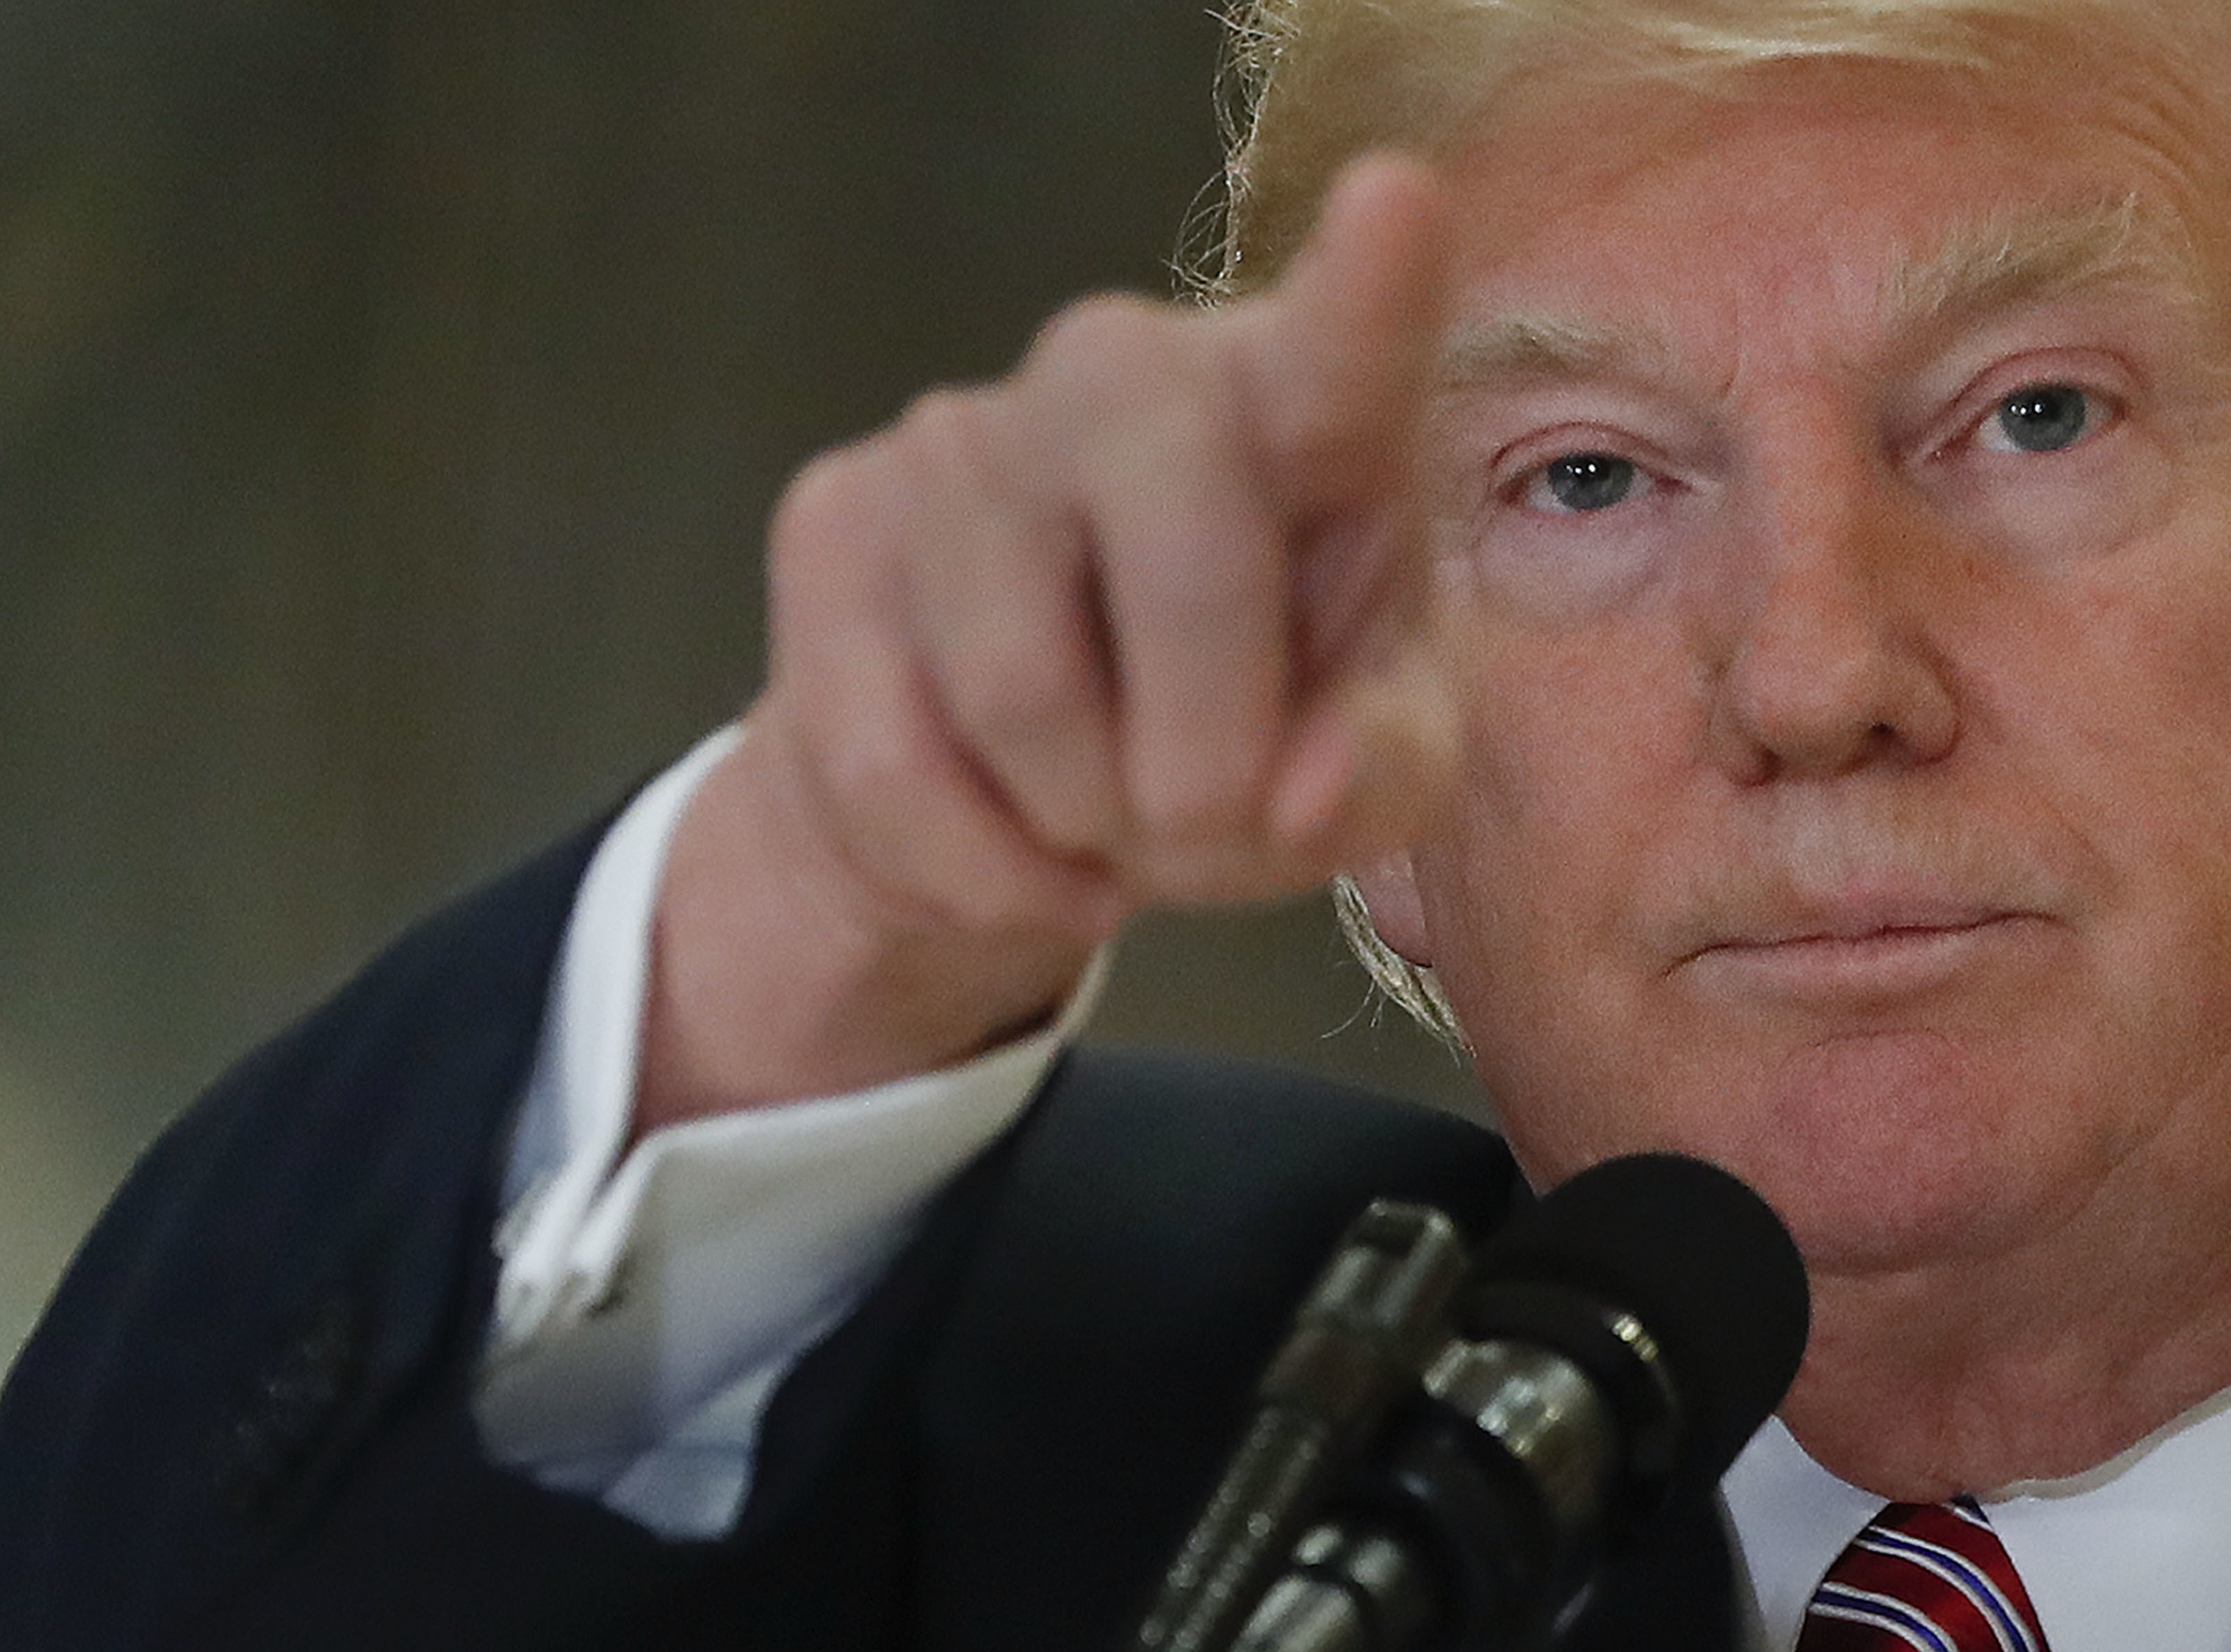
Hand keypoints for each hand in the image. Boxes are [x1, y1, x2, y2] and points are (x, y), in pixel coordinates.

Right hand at [641, 157, 1456, 1129]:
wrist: (1021, 796)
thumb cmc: (1243, 739)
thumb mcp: (1363, 771)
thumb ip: (1375, 769)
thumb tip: (1295, 793)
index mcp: (1303, 412)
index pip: (1343, 344)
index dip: (1369, 284)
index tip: (1397, 202)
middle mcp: (1128, 375)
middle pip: (1184, 562)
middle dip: (1205, 763)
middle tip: (1209, 828)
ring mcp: (964, 433)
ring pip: (1020, 694)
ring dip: (1083, 827)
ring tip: (1106, 824)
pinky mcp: (834, 520)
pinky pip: (890, 762)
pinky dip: (980, 871)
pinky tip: (1020, 855)